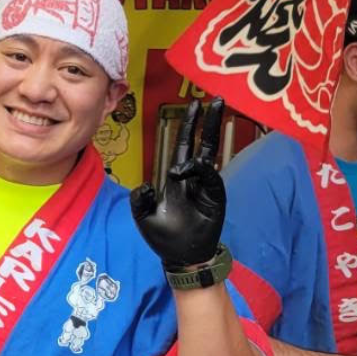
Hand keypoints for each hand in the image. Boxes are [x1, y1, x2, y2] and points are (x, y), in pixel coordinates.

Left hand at [130, 97, 225, 270]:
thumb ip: (139, 200)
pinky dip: (198, 168)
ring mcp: (206, 186)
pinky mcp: (215, 196)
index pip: (183, 147)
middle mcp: (193, 178)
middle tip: (212, 98)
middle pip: (200, 143)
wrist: (181, 257)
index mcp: (177, 180)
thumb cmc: (164, 239)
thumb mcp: (143, 218)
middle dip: (205, 121)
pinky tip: (187, 166)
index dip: (187, 127)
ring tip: (217, 108)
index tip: (192, 106)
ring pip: (210, 152)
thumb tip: (144, 185)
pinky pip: (208, 175)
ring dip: (213, 130)